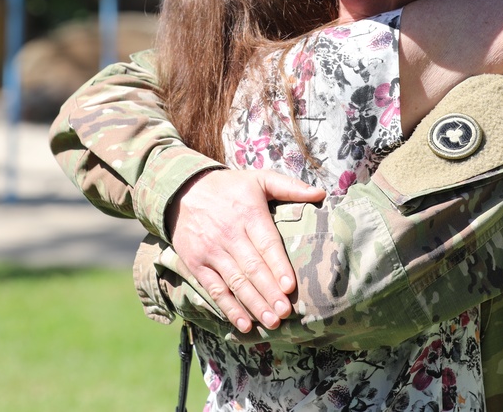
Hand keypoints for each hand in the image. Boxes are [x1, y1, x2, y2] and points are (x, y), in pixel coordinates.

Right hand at [166, 168, 325, 332]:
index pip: (266, 243)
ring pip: (235, 282)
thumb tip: (321, 194)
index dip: (278, 265)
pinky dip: (229, 308)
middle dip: (269, 292)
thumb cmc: (229, 187)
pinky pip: (215, 290)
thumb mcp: (259, 179)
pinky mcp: (197, 264)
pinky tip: (244, 324)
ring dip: (254, 304)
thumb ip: (290, 187)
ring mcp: (212, 251)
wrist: (182, 191)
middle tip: (285, 313)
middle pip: (252, 268)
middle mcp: (230, 234)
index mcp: (248, 214)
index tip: (290, 286)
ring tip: (272, 322)